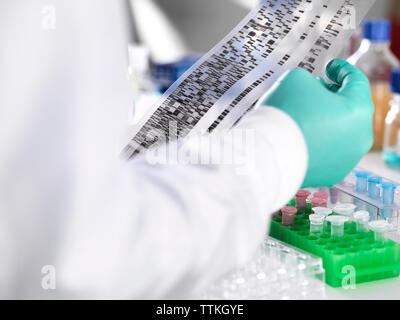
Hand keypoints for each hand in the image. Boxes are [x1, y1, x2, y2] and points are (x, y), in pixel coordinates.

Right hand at [260, 59, 372, 186]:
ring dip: (325, 120)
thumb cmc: (284, 114)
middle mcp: (359, 137)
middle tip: (316, 88)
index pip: (356, 82)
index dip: (341, 70)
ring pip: (339, 133)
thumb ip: (309, 80)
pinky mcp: (331, 174)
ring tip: (305, 113)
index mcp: (358, 110)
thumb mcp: (295, 79)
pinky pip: (327, 151)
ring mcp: (347, 159)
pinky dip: (317, 141)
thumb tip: (311, 90)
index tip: (330, 67)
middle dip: (332, 96)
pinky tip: (301, 135)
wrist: (268, 155)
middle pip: (349, 109)